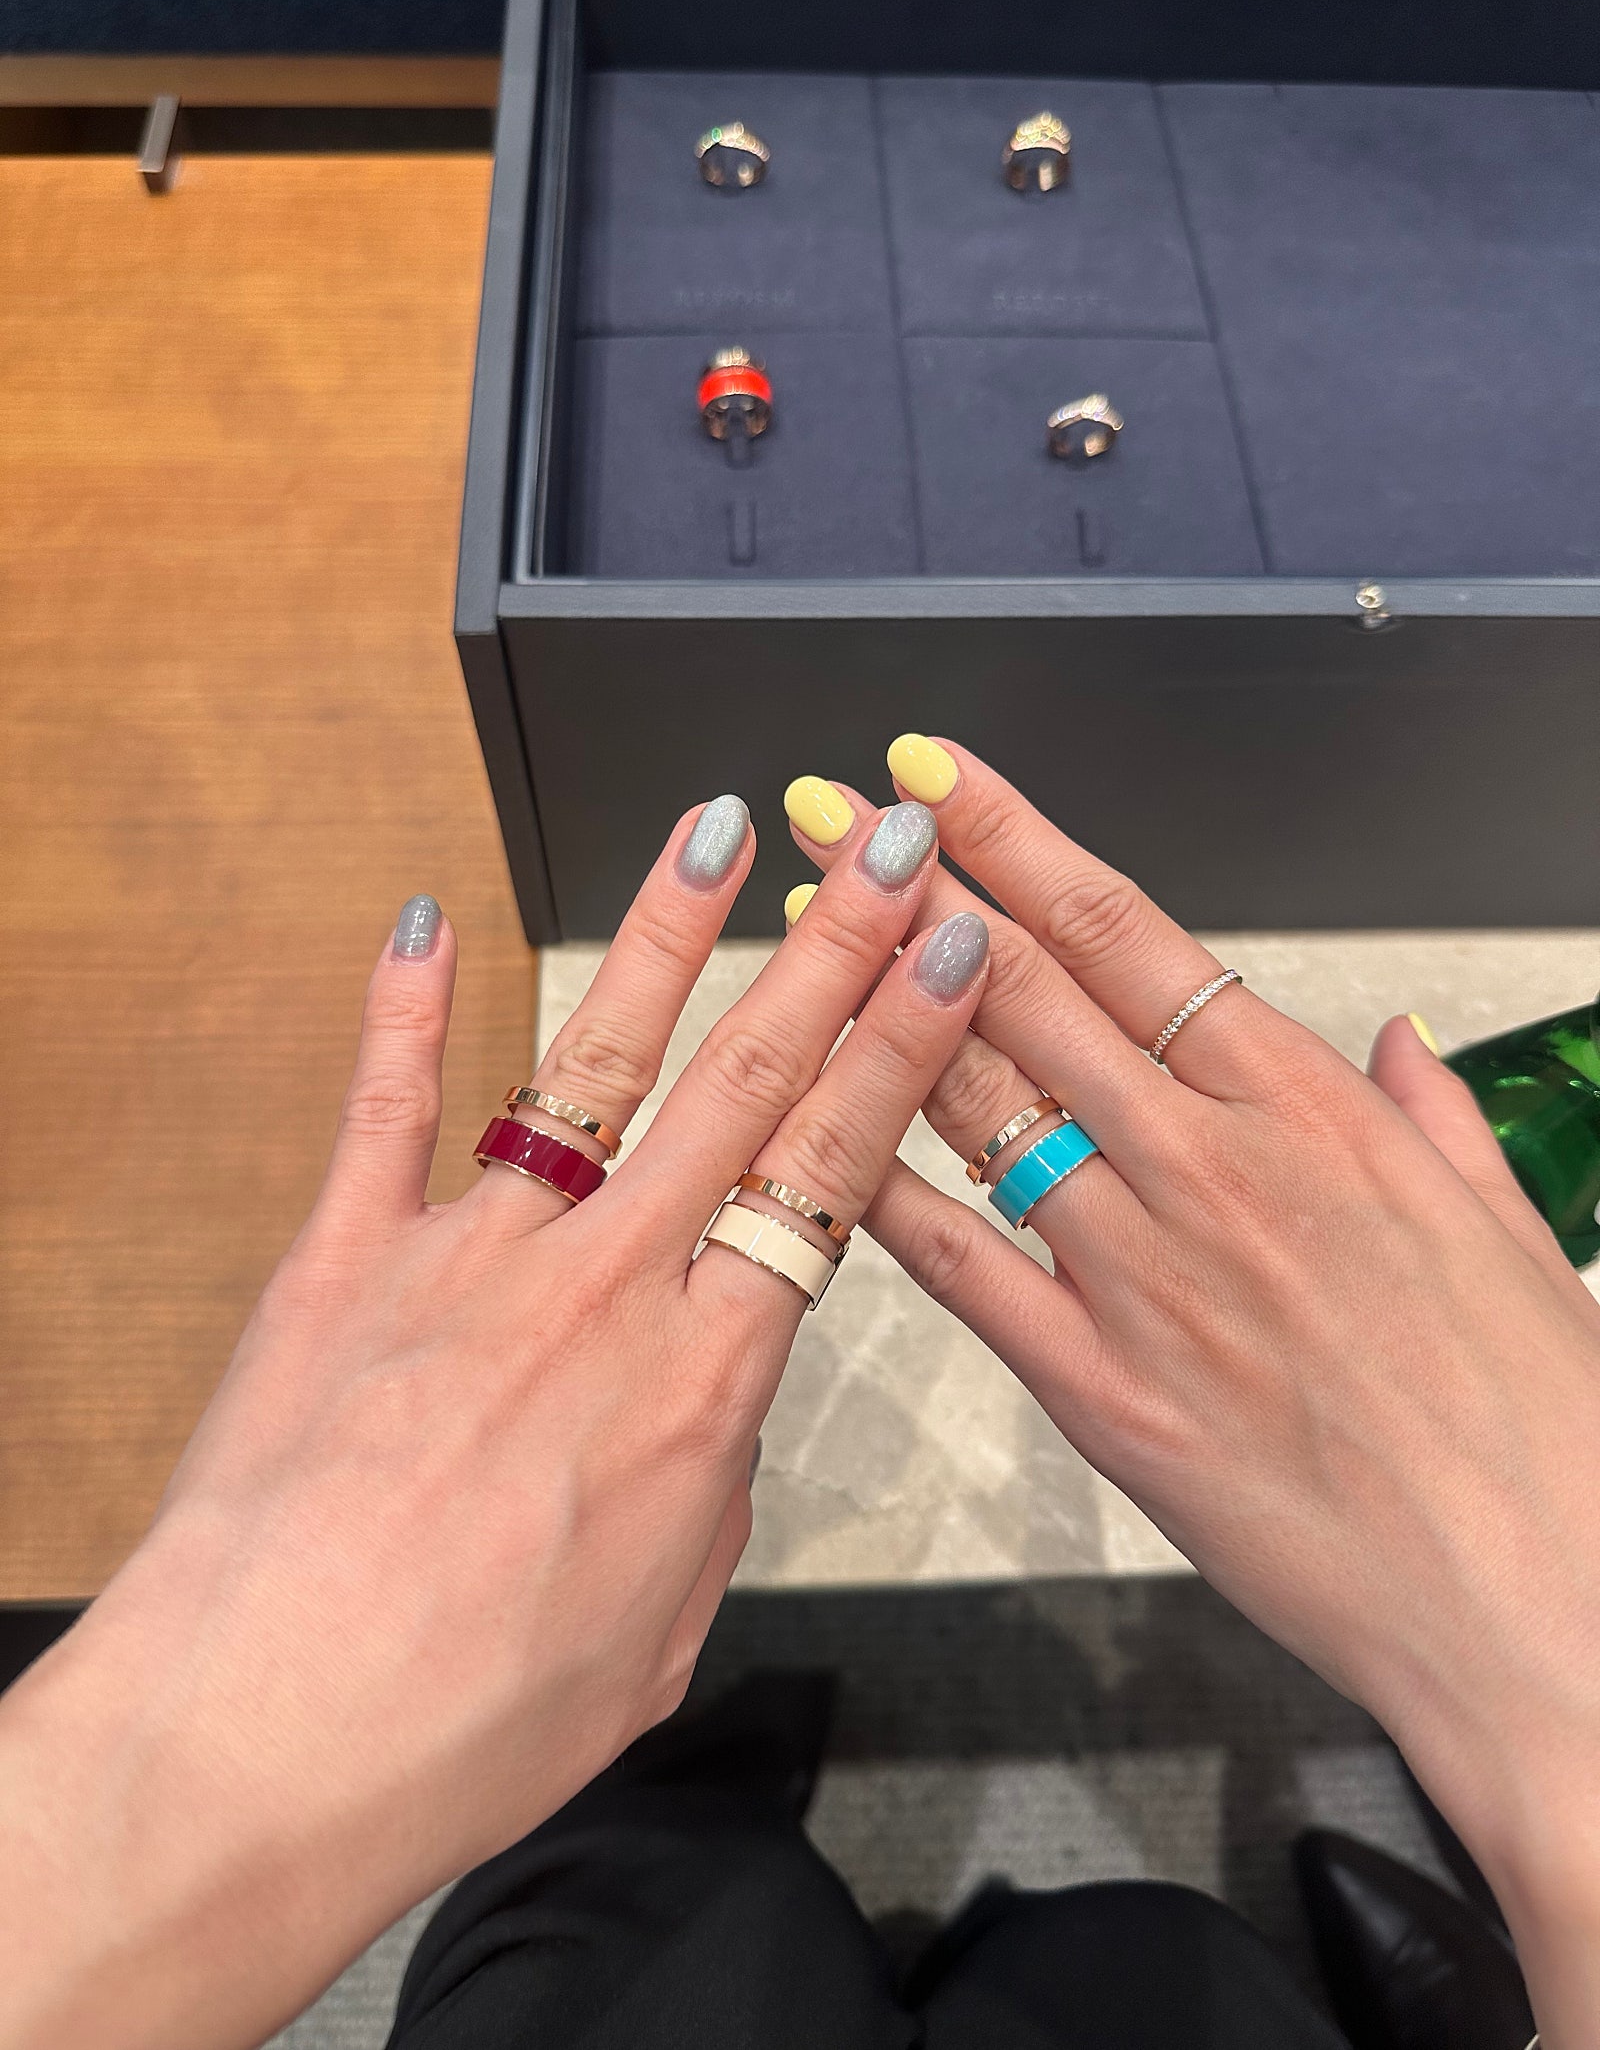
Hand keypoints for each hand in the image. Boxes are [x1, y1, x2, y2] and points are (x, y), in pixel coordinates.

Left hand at [0, 795, 989, 2049]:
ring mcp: (468, 1255)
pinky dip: (403, 1010)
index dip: (903, 1047)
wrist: (263, 1742)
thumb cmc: (467, 1722)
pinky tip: (419, 919)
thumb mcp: (658, 1632)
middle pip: (744, 1084)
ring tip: (714, 829)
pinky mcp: (345, 1260)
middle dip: (832, 948)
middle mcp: (599, 1287)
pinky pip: (384, 1109)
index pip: (830, 1170)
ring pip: (592, 1062)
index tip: (952, 951)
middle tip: (884, 846)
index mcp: (698, 1380)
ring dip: (664, 937)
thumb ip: (706, 1491)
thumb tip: (707, 1412)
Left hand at [788, 745, 1599, 2045]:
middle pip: (1026, 991)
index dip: (1013, 840)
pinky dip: (888, 1197)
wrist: (1534, 1598)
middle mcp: (1210, 1165)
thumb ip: (1430, 1115)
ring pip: (980, 1108)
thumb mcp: (1510, 1227)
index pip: (1126, 931)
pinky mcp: (1102, 1392)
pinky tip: (816, 1137)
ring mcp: (1145, 1275)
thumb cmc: (1533, 1417)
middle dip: (911, 891)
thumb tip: (1389, 1039)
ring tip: (795, 940)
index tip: (932, 776)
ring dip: (877, 1012)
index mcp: (1308, 1107)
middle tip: (824, 819)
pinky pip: (967, 1272)